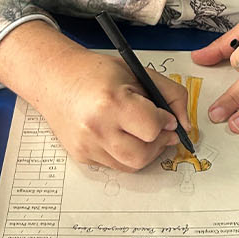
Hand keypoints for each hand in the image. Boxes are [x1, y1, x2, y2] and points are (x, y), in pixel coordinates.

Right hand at [0, 28, 188, 171]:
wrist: (54, 77)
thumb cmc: (94, 71)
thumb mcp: (137, 72)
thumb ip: (170, 95)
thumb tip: (185, 125)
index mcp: (110, 102)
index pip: (152, 128)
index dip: (165, 122)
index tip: (164, 116)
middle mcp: (95, 127)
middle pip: (143, 155)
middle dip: (158, 144)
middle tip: (159, 131)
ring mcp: (86, 145)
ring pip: (131, 165)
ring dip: (144, 152)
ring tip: (140, 132)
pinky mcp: (81, 156)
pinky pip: (114, 165)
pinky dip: (124, 154)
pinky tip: (119, 134)